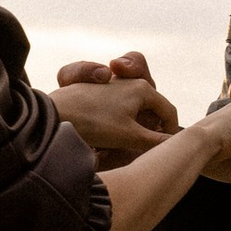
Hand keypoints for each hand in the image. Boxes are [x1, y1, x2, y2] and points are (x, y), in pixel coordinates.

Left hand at [51, 50, 179, 160]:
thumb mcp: (129, 136)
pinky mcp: (98, 94)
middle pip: (152, 107)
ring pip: (135, 107)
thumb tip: (175, 146)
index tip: (168, 148)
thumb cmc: (93, 123)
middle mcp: (129, 83)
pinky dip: (119, 121)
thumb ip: (156, 142)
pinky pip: (118, 107)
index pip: (168, 110)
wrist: (55, 114)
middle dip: (152, 126)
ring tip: (124, 141)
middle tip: (145, 145)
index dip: (171, 131)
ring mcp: (113, 86)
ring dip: (134, 125)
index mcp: (142, 88)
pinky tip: (107, 136)